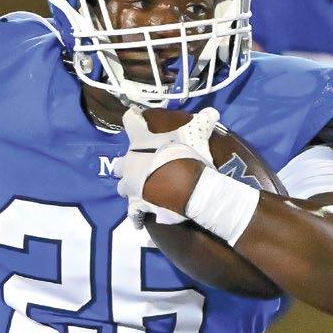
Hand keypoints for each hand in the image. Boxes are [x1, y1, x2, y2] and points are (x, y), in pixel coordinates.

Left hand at [116, 107, 217, 227]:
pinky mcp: (135, 205)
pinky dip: (136, 217)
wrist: (183, 187)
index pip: (130, 123)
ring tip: (140, 190)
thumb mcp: (195, 135)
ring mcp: (130, 185)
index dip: (132, 119)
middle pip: (119, 164)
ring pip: (121, 188)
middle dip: (126, 166)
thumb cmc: (184, 156)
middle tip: (138, 167)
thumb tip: (213, 111)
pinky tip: (140, 222)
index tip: (132, 116)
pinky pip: (133, 214)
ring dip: (128, 188)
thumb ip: (202, 123)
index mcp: (140, 142)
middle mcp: (129, 163)